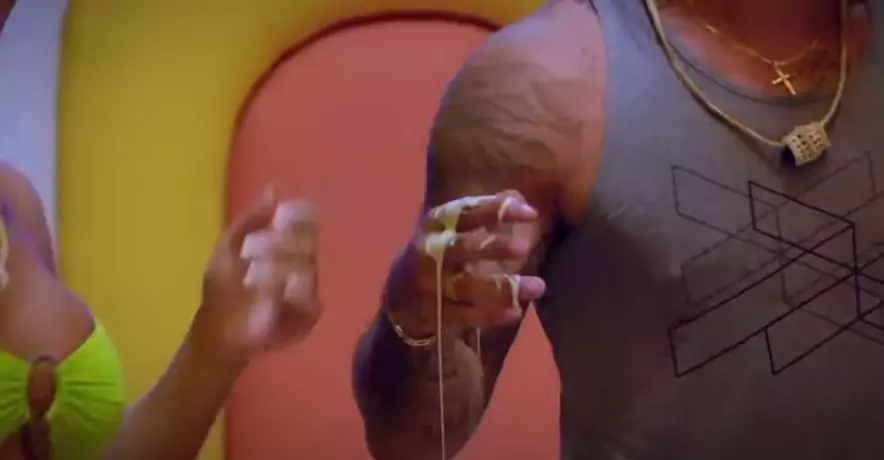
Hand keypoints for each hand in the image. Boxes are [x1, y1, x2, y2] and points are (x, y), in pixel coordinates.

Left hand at [191, 188, 319, 364]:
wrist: (219, 334)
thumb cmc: (225, 291)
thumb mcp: (229, 248)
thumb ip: (250, 220)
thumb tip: (273, 188)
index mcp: (290, 247)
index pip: (307, 224)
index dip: (298, 216)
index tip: (281, 216)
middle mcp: (305, 266)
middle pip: (309, 244)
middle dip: (282, 242)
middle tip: (254, 248)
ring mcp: (308, 292)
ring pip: (307, 269)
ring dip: (278, 266)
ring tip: (253, 274)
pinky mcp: (307, 317)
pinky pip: (307, 299)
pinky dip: (287, 292)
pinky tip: (270, 292)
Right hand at [393, 190, 546, 337]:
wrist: (401, 297)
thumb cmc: (439, 254)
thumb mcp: (452, 229)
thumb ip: (483, 215)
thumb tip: (518, 197)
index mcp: (436, 224)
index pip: (466, 212)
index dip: (496, 210)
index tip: (530, 213)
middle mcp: (429, 251)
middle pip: (462, 248)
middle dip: (493, 248)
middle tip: (524, 248)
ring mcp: (428, 284)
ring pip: (468, 286)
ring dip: (503, 287)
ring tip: (538, 286)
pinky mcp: (433, 313)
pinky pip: (465, 315)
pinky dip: (491, 314)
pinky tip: (516, 312)